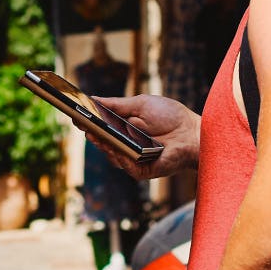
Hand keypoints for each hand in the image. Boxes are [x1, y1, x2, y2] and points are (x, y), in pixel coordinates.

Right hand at [78, 93, 199, 179]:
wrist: (194, 132)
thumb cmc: (171, 116)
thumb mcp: (140, 104)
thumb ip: (117, 104)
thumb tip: (94, 99)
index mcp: (124, 128)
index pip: (101, 127)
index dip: (88, 122)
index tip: (76, 114)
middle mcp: (126, 144)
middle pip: (102, 142)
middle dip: (92, 133)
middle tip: (83, 124)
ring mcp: (133, 159)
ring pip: (111, 155)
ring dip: (103, 145)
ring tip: (95, 134)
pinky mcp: (142, 170)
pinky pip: (126, 165)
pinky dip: (120, 156)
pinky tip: (116, 148)